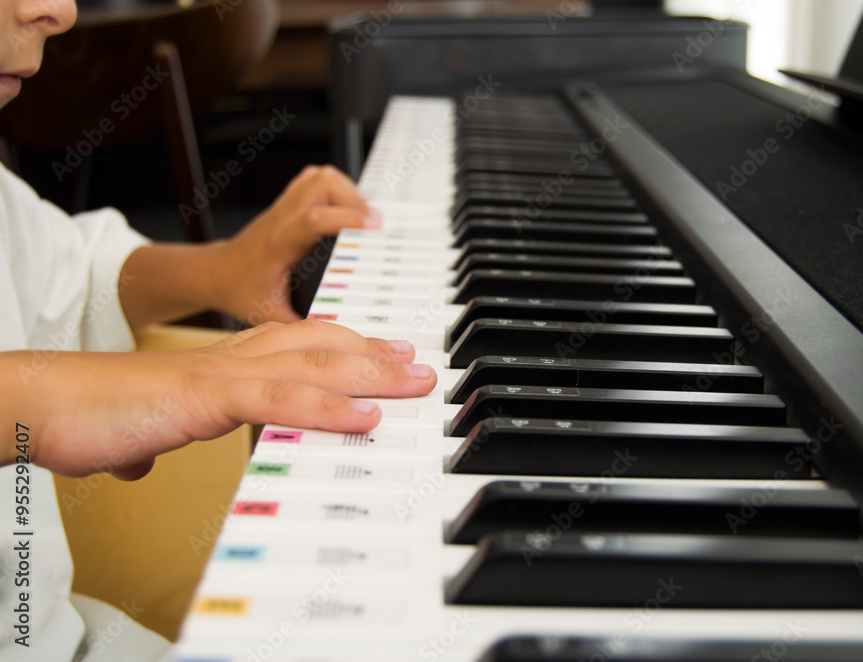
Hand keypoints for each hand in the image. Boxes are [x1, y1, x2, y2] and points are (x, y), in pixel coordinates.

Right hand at [1, 320, 434, 479]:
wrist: (43, 401)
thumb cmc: (91, 414)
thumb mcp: (141, 429)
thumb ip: (155, 438)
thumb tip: (146, 459)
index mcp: (224, 363)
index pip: (299, 345)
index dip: (348, 349)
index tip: (386, 358)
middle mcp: (232, 358)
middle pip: (321, 347)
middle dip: (376, 356)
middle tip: (420, 365)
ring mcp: (222, 373)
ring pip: (314, 366)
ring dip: (372, 376)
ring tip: (416, 384)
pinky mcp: (206, 396)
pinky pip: (280, 399)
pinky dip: (327, 409)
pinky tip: (365, 418)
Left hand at [217, 165, 381, 323]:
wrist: (215, 273)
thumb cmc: (240, 291)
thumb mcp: (271, 315)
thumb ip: (303, 328)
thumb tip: (334, 341)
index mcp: (278, 245)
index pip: (313, 220)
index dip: (347, 218)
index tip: (374, 226)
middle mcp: (282, 219)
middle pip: (321, 183)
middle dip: (354, 198)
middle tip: (372, 224)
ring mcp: (284, 207)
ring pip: (319, 175)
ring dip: (347, 190)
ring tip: (362, 216)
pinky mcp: (287, 203)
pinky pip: (314, 179)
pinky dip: (336, 188)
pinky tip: (345, 210)